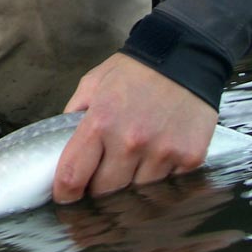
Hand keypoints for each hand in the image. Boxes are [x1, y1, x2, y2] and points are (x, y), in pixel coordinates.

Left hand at [53, 53, 217, 202]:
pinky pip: (167, 186)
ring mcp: (162, 152)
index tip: (65, 197)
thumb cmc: (135, 71)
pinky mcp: (189, 158)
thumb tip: (61, 148)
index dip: (64, 194)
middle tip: (100, 176)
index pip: (72, 177)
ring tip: (131, 162)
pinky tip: (156, 157)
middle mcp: (130, 141)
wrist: (187, 55)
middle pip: (104, 193)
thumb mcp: (92, 84)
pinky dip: (158, 178)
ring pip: (136, 193)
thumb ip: (73, 117)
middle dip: (97, 189)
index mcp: (100, 122)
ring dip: (130, 184)